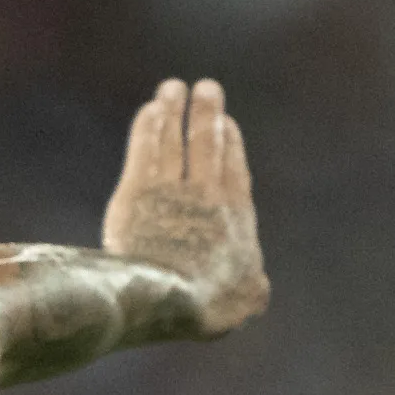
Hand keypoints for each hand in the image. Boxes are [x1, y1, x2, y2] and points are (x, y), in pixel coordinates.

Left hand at [101, 77, 266, 336]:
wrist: (167, 295)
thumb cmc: (207, 305)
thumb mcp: (242, 303)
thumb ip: (252, 291)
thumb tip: (257, 292)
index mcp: (235, 216)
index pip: (233, 170)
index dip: (230, 145)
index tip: (227, 125)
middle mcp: (206, 193)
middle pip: (207, 144)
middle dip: (207, 113)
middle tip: (205, 88)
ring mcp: (170, 188)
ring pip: (174, 139)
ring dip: (174, 110)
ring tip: (172, 88)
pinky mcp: (136, 191)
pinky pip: (145, 149)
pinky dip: (149, 127)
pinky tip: (150, 110)